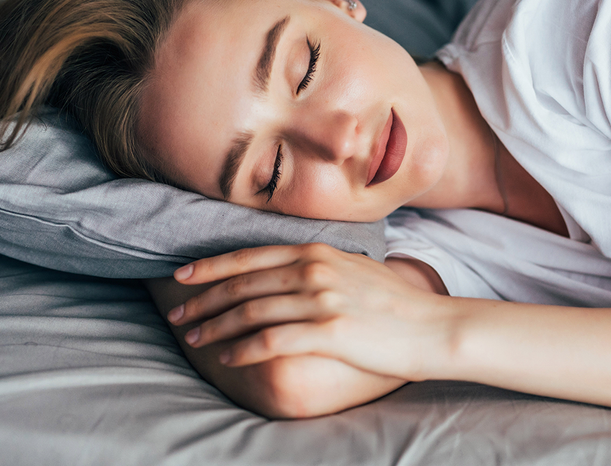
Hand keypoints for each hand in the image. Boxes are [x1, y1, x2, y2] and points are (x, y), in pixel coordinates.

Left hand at [165, 243, 451, 380]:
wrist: (432, 325)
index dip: (211, 266)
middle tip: (177, 315)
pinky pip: (272, 340)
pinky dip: (243, 349)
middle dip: (203, 300)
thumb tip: (287, 269)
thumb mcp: (353, 267)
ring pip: (250, 311)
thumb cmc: (394, 302)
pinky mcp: (329, 330)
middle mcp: (313, 269)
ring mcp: (320, 299)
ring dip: (215, 326)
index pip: (249, 256)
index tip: (182, 276)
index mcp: (316, 251)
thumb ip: (318, 264)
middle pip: (242, 284)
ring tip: (195, 339)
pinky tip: (228, 358)